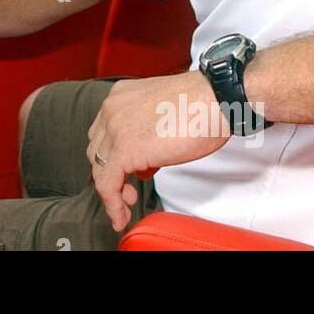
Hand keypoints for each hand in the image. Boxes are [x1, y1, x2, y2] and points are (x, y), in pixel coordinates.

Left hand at [86, 71, 230, 231]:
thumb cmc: (201, 105)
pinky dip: (113, 204)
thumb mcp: (163, 115)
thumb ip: (145, 134)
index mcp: (120, 97)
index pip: (103, 133)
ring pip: (99, 168)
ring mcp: (114, 128)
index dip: (111, 157)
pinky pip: (107, 184)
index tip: (125, 174)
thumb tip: (143, 162)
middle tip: (128, 190)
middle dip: (111, 174)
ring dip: (112, 192)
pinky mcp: (124, 150)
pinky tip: (121, 215)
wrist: (215, 99)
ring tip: (127, 206)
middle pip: (98, 150)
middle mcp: (111, 109)